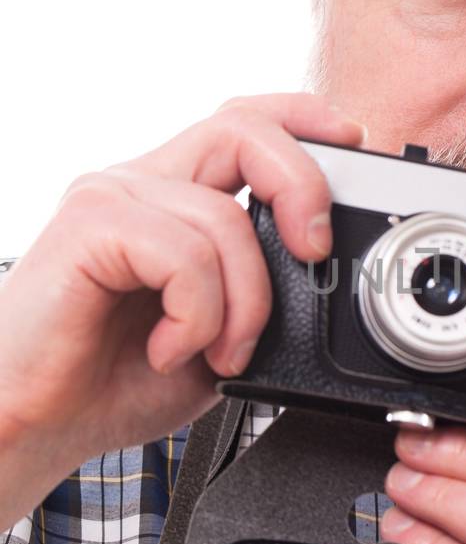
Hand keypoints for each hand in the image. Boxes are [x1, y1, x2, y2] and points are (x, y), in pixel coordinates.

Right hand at [0, 91, 365, 523]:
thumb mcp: (217, 335)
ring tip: (216, 353)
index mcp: (171, 198)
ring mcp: (111, 197)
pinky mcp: (88, 225)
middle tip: (314, 252)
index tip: (355, 142)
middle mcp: (140, 183)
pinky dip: (197, 315)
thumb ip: (259, 294)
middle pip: (243, 128)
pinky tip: (170, 351)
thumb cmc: (110, 383)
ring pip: (224, 218)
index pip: (244, 121)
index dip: (304, 119)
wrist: (33, 424)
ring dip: (244, 303)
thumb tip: (317, 274)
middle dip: (302, 184)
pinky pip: (184, 254)